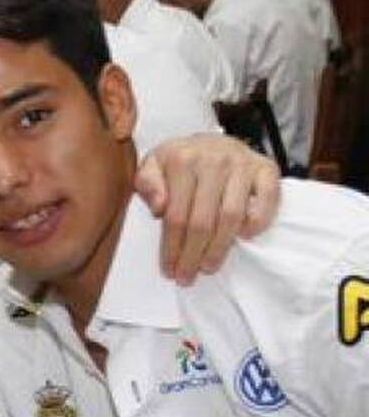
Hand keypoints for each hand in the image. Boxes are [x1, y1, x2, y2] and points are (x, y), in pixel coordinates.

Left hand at [135, 133, 279, 284]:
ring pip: (232, 215)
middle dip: (193, 254)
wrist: (211, 139)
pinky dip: (258, 221)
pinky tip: (244, 237)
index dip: (172, 247)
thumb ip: (147, 183)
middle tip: (187, 276)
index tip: (169, 269)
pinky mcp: (266, 168)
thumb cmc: (179, 160)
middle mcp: (213, 159)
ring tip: (209, 266)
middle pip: (203, 220)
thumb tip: (158, 208)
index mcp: (181, 159)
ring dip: (220, 247)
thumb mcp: (152, 164)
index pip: (176, 214)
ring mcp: (242, 163)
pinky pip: (268, 199)